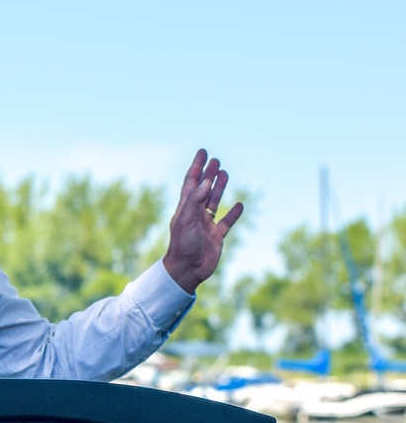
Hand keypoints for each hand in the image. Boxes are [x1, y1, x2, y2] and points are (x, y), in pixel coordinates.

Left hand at [162, 149, 242, 293]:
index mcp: (185, 208)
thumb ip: (195, 200)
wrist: (187, 270)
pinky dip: (234, 213)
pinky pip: (227, 222)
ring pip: (214, 202)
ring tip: (225, 173)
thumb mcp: (186, 219)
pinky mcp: (217, 236)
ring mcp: (206, 225)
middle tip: (215, 160)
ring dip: (219, 188)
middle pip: (203, 189)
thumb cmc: (183, 245)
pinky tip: (240, 204)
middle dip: (208, 174)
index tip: (203, 152)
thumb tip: (205, 181)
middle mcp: (195, 214)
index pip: (191, 182)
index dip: (196, 167)